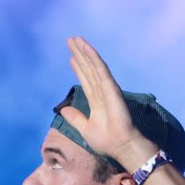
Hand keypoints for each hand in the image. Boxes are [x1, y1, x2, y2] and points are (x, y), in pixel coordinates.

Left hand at [58, 36, 157, 169]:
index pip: (85, 80)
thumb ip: (76, 118)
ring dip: (84, 51)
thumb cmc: (106, 140)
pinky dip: (93, 57)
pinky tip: (86, 47)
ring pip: (93, 65)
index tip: (71, 58)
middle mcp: (101, 91)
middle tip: (70, 41)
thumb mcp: (85, 129)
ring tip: (75, 39)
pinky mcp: (110, 87)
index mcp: (95, 101)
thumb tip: (64, 109)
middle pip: (87, 68)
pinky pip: (100, 69)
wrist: (120, 146)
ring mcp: (106, 87)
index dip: (78, 68)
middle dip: (79, 54)